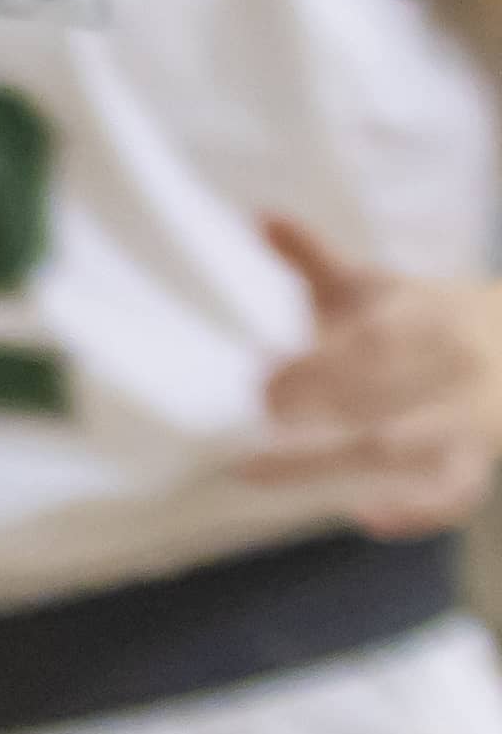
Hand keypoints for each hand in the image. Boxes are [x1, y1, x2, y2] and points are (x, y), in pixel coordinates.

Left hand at [242, 217, 501, 536]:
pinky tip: (365, 517)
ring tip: (260, 469)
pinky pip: (456, 494)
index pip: (373, 343)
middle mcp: (449, 369)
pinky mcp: (476, 461)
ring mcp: (466, 419)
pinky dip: (418, 513)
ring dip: (335, 461)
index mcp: (425, 319)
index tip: (261, 376)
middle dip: (317, 407)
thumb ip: (316, 258)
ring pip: (405, 448)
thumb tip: (261, 216)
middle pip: (381, 396)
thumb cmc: (423, 317)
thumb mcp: (375, 285)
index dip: (318, 363)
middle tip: (256, 416)